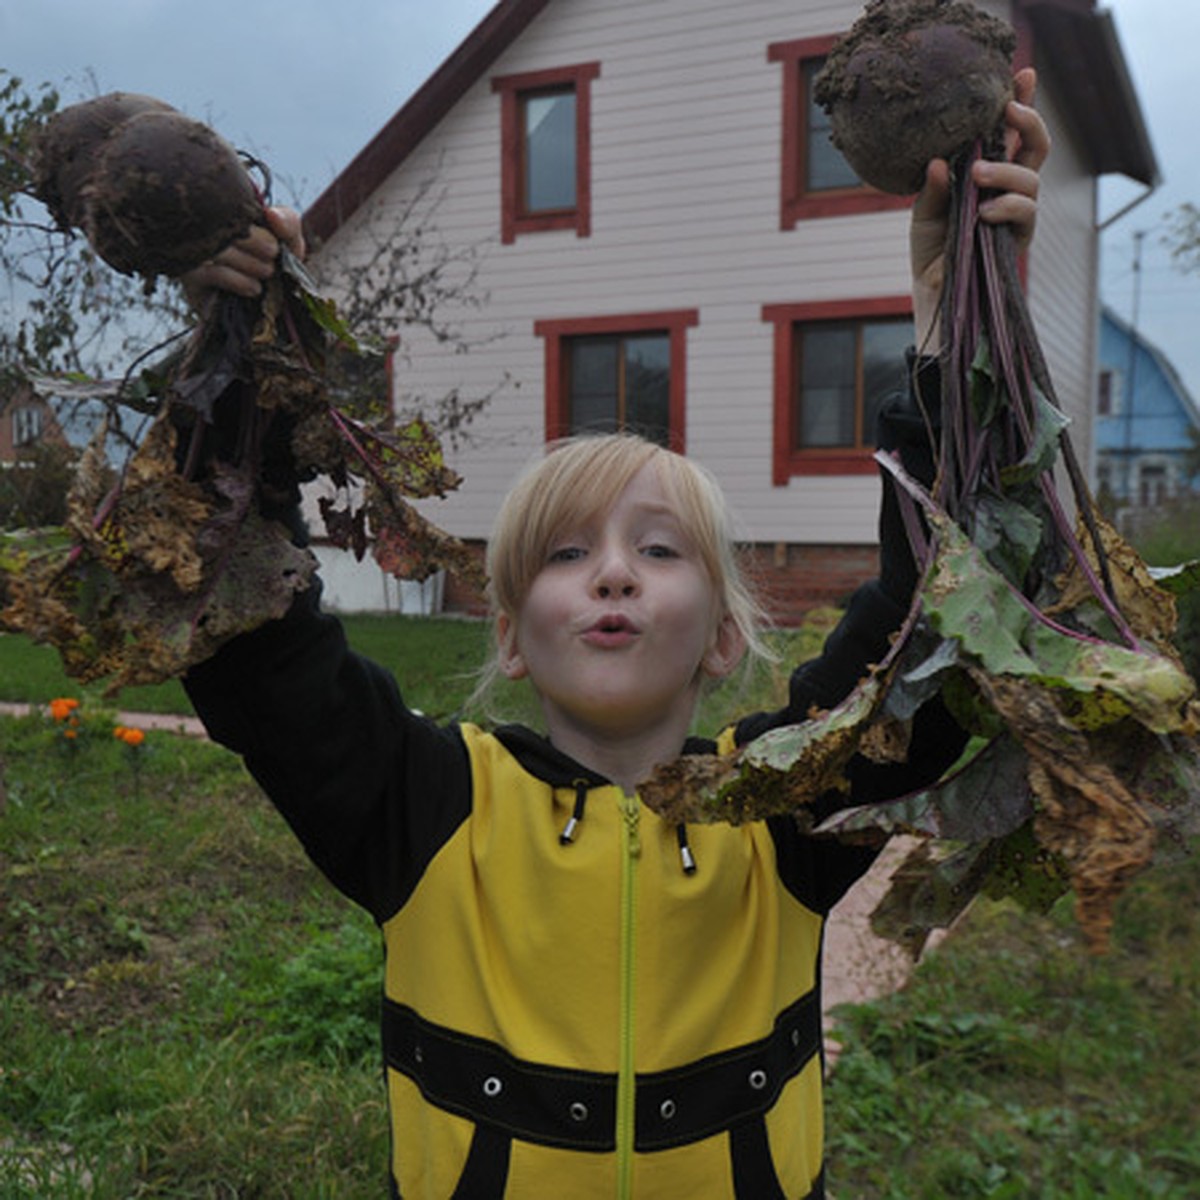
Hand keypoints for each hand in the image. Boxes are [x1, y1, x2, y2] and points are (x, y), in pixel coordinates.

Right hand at [181, 205, 305, 304]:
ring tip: (267, 272)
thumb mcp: (288, 242)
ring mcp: (193, 252)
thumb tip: (271, 213)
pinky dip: (238, 280)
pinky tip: (254, 288)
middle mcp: (202, 227)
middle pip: (223, 224)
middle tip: (272, 256)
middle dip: (256, 242)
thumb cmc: (277, 266)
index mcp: (223, 210)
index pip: (232, 202)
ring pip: (217, 249)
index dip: (257, 223)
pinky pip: (210, 272)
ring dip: (250, 263)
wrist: (269, 308)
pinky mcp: (190, 279)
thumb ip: (288, 222)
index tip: (276, 244)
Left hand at [910, 68, 1049, 351]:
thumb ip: (933, 188)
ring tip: (978, 175)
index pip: (1010, 135)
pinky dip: (1006, 208)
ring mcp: (1016, 215)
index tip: (1021, 74)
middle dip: (1029, 123)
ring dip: (1006, 171)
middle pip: (1036, 148)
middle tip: (1009, 110)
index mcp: (988, 176)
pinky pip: (1025, 214)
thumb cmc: (932, 254)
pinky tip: (983, 213)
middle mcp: (1008, 191)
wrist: (934, 297)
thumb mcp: (925, 215)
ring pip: (1032, 179)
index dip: (1021, 104)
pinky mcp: (1018, 241)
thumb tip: (939, 161)